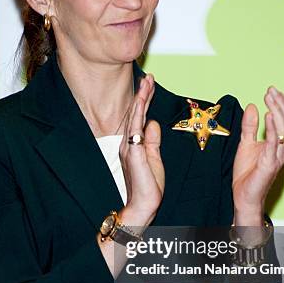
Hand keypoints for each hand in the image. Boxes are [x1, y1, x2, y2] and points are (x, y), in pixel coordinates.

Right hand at [119, 73, 164, 228]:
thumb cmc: (148, 186)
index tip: (150, 84)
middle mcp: (129, 143)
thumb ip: (153, 141)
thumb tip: (153, 123)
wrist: (142, 205)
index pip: (141, 117)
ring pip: (135, 117)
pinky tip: (142, 105)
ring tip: (146, 84)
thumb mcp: (154, 158)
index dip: (146, 100)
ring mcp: (130, 148)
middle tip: (148, 77)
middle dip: (143, 94)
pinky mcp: (133, 154)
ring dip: (141, 100)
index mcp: (134, 144)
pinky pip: (135, 131)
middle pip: (137, 113)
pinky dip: (138, 116)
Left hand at [232, 86, 283, 224]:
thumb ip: (250, 126)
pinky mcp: (269, 163)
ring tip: (269, 97)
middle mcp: (282, 148)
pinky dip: (273, 127)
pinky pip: (274, 142)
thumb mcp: (246, 144)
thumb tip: (253, 106)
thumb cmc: (247, 174)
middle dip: (282, 103)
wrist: (244, 196)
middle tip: (271, 91)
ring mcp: (278, 155)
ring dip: (278, 110)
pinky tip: (269, 115)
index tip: (272, 92)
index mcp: (279, 143)